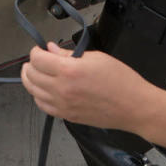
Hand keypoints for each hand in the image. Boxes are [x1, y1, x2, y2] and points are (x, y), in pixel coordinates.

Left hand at [21, 43, 158, 130]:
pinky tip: (43, 90)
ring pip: (33, 92)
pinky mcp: (67, 116)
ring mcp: (63, 105)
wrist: (134, 107)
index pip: (37, 59)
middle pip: (31, 75)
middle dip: (30, 65)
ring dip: (31, 80)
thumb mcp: (96, 58)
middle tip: (36, 60)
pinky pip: (43, 106)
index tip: (39, 49)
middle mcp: (62, 89)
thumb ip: (69, 54)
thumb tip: (51, 49)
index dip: (35, 52)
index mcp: (69, 71)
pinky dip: (38, 96)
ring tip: (35, 73)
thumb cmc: (121, 81)